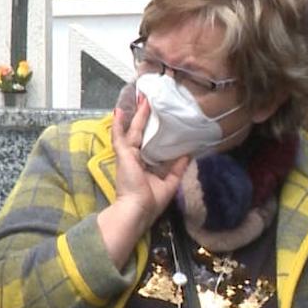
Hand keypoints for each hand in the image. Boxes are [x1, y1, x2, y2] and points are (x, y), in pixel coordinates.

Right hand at [97, 96, 188, 267]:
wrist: (137, 209)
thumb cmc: (151, 200)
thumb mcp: (170, 182)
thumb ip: (178, 167)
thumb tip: (189, 152)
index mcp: (146, 164)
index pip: (152, 143)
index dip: (157, 131)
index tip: (163, 118)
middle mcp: (136, 157)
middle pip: (142, 133)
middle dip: (147, 117)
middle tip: (151, 100)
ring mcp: (128, 155)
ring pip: (133, 130)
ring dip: (137, 115)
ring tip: (141, 98)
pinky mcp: (123, 154)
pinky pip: (119, 136)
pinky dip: (118, 124)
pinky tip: (119, 111)